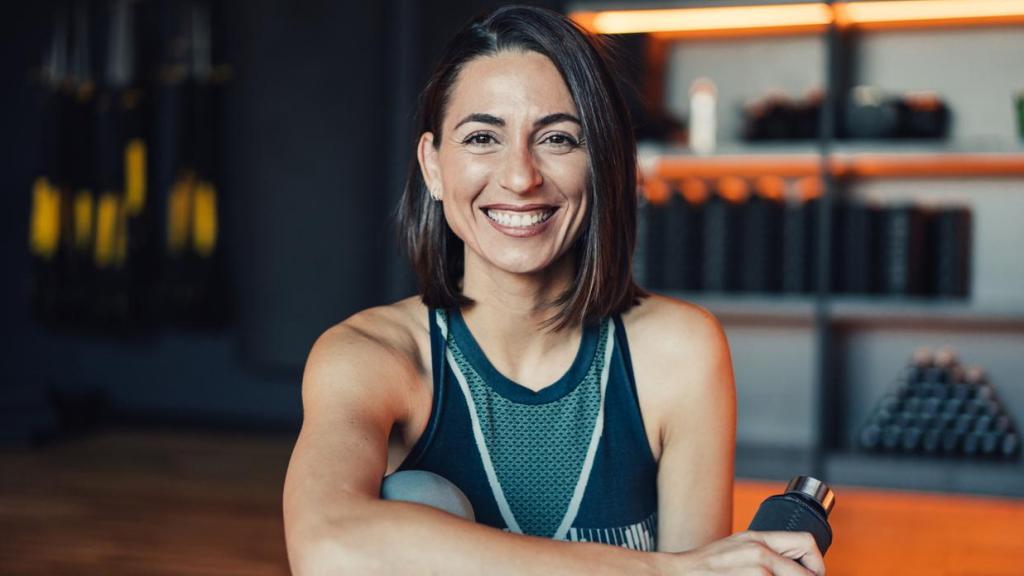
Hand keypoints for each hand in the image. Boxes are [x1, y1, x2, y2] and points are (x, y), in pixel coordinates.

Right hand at [663, 531, 824, 575]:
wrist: (679, 575)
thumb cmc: (705, 567)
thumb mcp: (737, 547)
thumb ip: (764, 551)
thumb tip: (793, 564)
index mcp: (758, 538)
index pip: (806, 542)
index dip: (817, 562)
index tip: (812, 574)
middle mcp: (760, 552)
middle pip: (808, 571)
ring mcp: (756, 571)